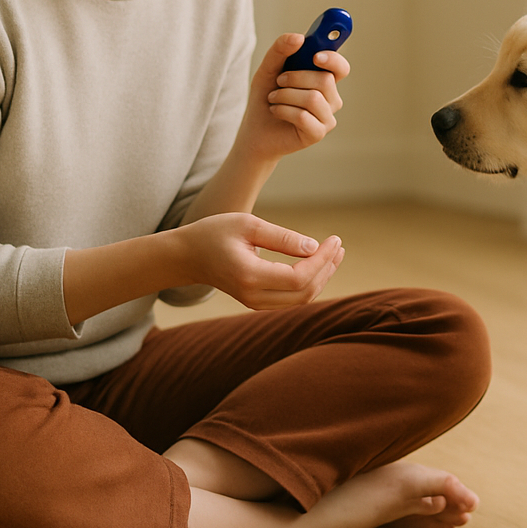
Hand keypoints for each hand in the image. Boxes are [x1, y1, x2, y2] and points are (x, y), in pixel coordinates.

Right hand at [175, 212, 343, 308]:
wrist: (187, 256)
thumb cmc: (214, 233)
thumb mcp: (248, 224)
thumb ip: (282, 237)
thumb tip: (314, 247)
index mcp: (249, 276)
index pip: (299, 278)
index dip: (322, 261)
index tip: (335, 240)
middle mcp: (253, 296)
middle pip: (304, 293)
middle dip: (327, 270)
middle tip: (339, 246)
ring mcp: (255, 303)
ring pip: (301, 299)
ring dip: (322, 277)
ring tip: (335, 253)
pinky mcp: (258, 302)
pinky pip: (292, 299)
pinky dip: (309, 283)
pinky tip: (319, 264)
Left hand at [239, 33, 348, 159]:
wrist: (255, 131)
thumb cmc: (266, 98)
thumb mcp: (268, 69)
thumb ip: (280, 50)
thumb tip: (299, 37)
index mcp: (324, 79)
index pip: (340, 67)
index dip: (333, 59)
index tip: (316, 56)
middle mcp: (331, 98)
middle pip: (325, 80)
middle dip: (295, 77)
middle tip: (279, 82)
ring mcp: (327, 117)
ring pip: (313, 98)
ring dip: (285, 95)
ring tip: (274, 99)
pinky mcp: (318, 133)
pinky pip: (303, 116)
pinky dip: (283, 111)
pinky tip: (276, 112)